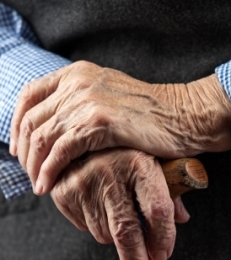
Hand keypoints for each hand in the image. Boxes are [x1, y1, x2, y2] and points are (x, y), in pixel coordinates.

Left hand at [10, 60, 230, 193]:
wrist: (186, 115)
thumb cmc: (156, 114)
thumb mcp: (113, 97)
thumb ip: (85, 104)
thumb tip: (62, 126)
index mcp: (79, 73)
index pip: (30, 96)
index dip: (17, 125)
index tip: (20, 148)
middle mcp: (78, 82)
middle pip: (32, 120)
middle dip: (25, 152)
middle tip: (30, 174)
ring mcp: (87, 100)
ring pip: (42, 137)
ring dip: (35, 166)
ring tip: (39, 185)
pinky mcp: (99, 122)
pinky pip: (61, 151)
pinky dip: (49, 171)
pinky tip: (49, 186)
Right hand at [50, 148, 189, 259]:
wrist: (83, 131)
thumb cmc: (130, 150)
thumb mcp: (156, 162)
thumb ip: (171, 190)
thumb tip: (182, 219)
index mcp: (141, 163)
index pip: (158, 209)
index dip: (163, 237)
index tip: (163, 257)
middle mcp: (111, 172)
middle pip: (128, 231)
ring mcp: (84, 183)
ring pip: (106, 234)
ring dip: (119, 237)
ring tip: (121, 212)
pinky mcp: (64, 192)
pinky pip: (85, 227)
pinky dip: (97, 226)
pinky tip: (102, 205)